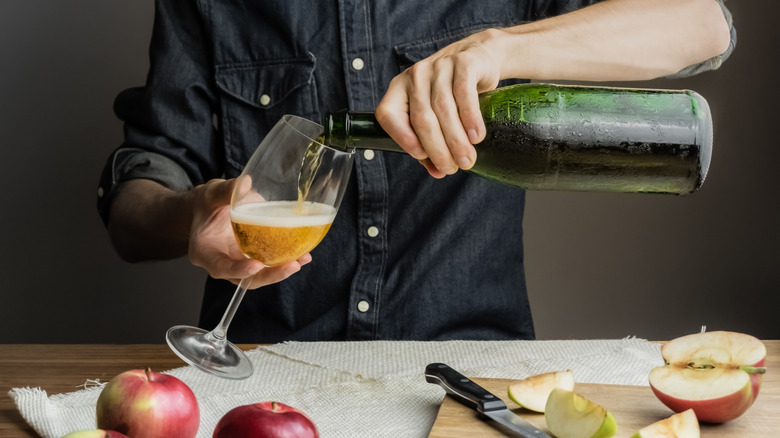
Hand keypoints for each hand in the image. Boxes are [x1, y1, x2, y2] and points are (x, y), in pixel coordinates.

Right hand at [187, 178, 310, 288]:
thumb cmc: (208, 203)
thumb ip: (226, 191)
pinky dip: (287, 261)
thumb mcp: (211, 194)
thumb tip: (244, 183)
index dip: (238, 270)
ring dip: (282, 270)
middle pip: (246, 278)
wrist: (212, 208)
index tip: (257, 265)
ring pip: (261, 275)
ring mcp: (240, 263)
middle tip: (291, 265)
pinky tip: (304, 255)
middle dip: (270, 275)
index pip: (221, 268)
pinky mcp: (254, 258)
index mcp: (205, 253)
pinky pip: (271, 264)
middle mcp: (223, 263)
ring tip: (302, 259)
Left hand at [376, 28, 505, 177]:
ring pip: (443, 109)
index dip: (402, 138)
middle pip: (421, 118)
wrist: (479, 58)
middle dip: (437, 149)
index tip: (422, 156)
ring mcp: (439, 67)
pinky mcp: (463, 63)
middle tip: (452, 168)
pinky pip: (464, 93)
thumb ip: (430, 143)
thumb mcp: (435, 114)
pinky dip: (470, 118)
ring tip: (467, 159)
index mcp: (399, 89)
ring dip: (456, 140)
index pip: (389, 115)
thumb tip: (438, 172)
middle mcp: (415, 76)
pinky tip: (476, 136)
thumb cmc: (452, 93)